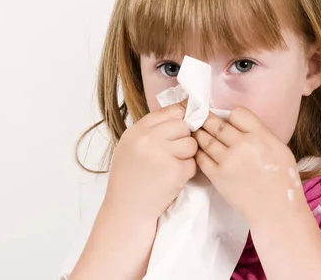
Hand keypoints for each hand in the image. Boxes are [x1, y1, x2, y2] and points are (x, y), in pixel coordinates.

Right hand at [102, 101, 197, 221]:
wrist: (127, 210)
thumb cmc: (129, 179)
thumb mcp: (131, 147)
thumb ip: (151, 131)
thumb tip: (182, 112)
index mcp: (136, 131)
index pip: (168, 111)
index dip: (180, 117)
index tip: (184, 125)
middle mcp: (148, 139)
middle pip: (182, 125)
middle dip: (184, 138)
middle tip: (174, 153)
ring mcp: (161, 154)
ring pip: (191, 143)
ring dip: (188, 155)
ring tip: (173, 166)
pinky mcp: (175, 171)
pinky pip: (193, 163)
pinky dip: (188, 172)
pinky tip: (173, 178)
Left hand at [192, 107, 304, 225]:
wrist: (277, 211)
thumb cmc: (283, 181)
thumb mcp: (280, 149)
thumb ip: (261, 134)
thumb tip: (242, 125)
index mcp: (260, 136)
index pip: (237, 113)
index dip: (232, 116)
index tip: (230, 121)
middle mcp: (242, 145)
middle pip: (217, 124)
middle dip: (207, 119)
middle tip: (201, 118)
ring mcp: (228, 161)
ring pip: (206, 139)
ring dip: (200, 134)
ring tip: (197, 132)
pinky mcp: (218, 177)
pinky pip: (201, 158)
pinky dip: (198, 152)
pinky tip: (199, 150)